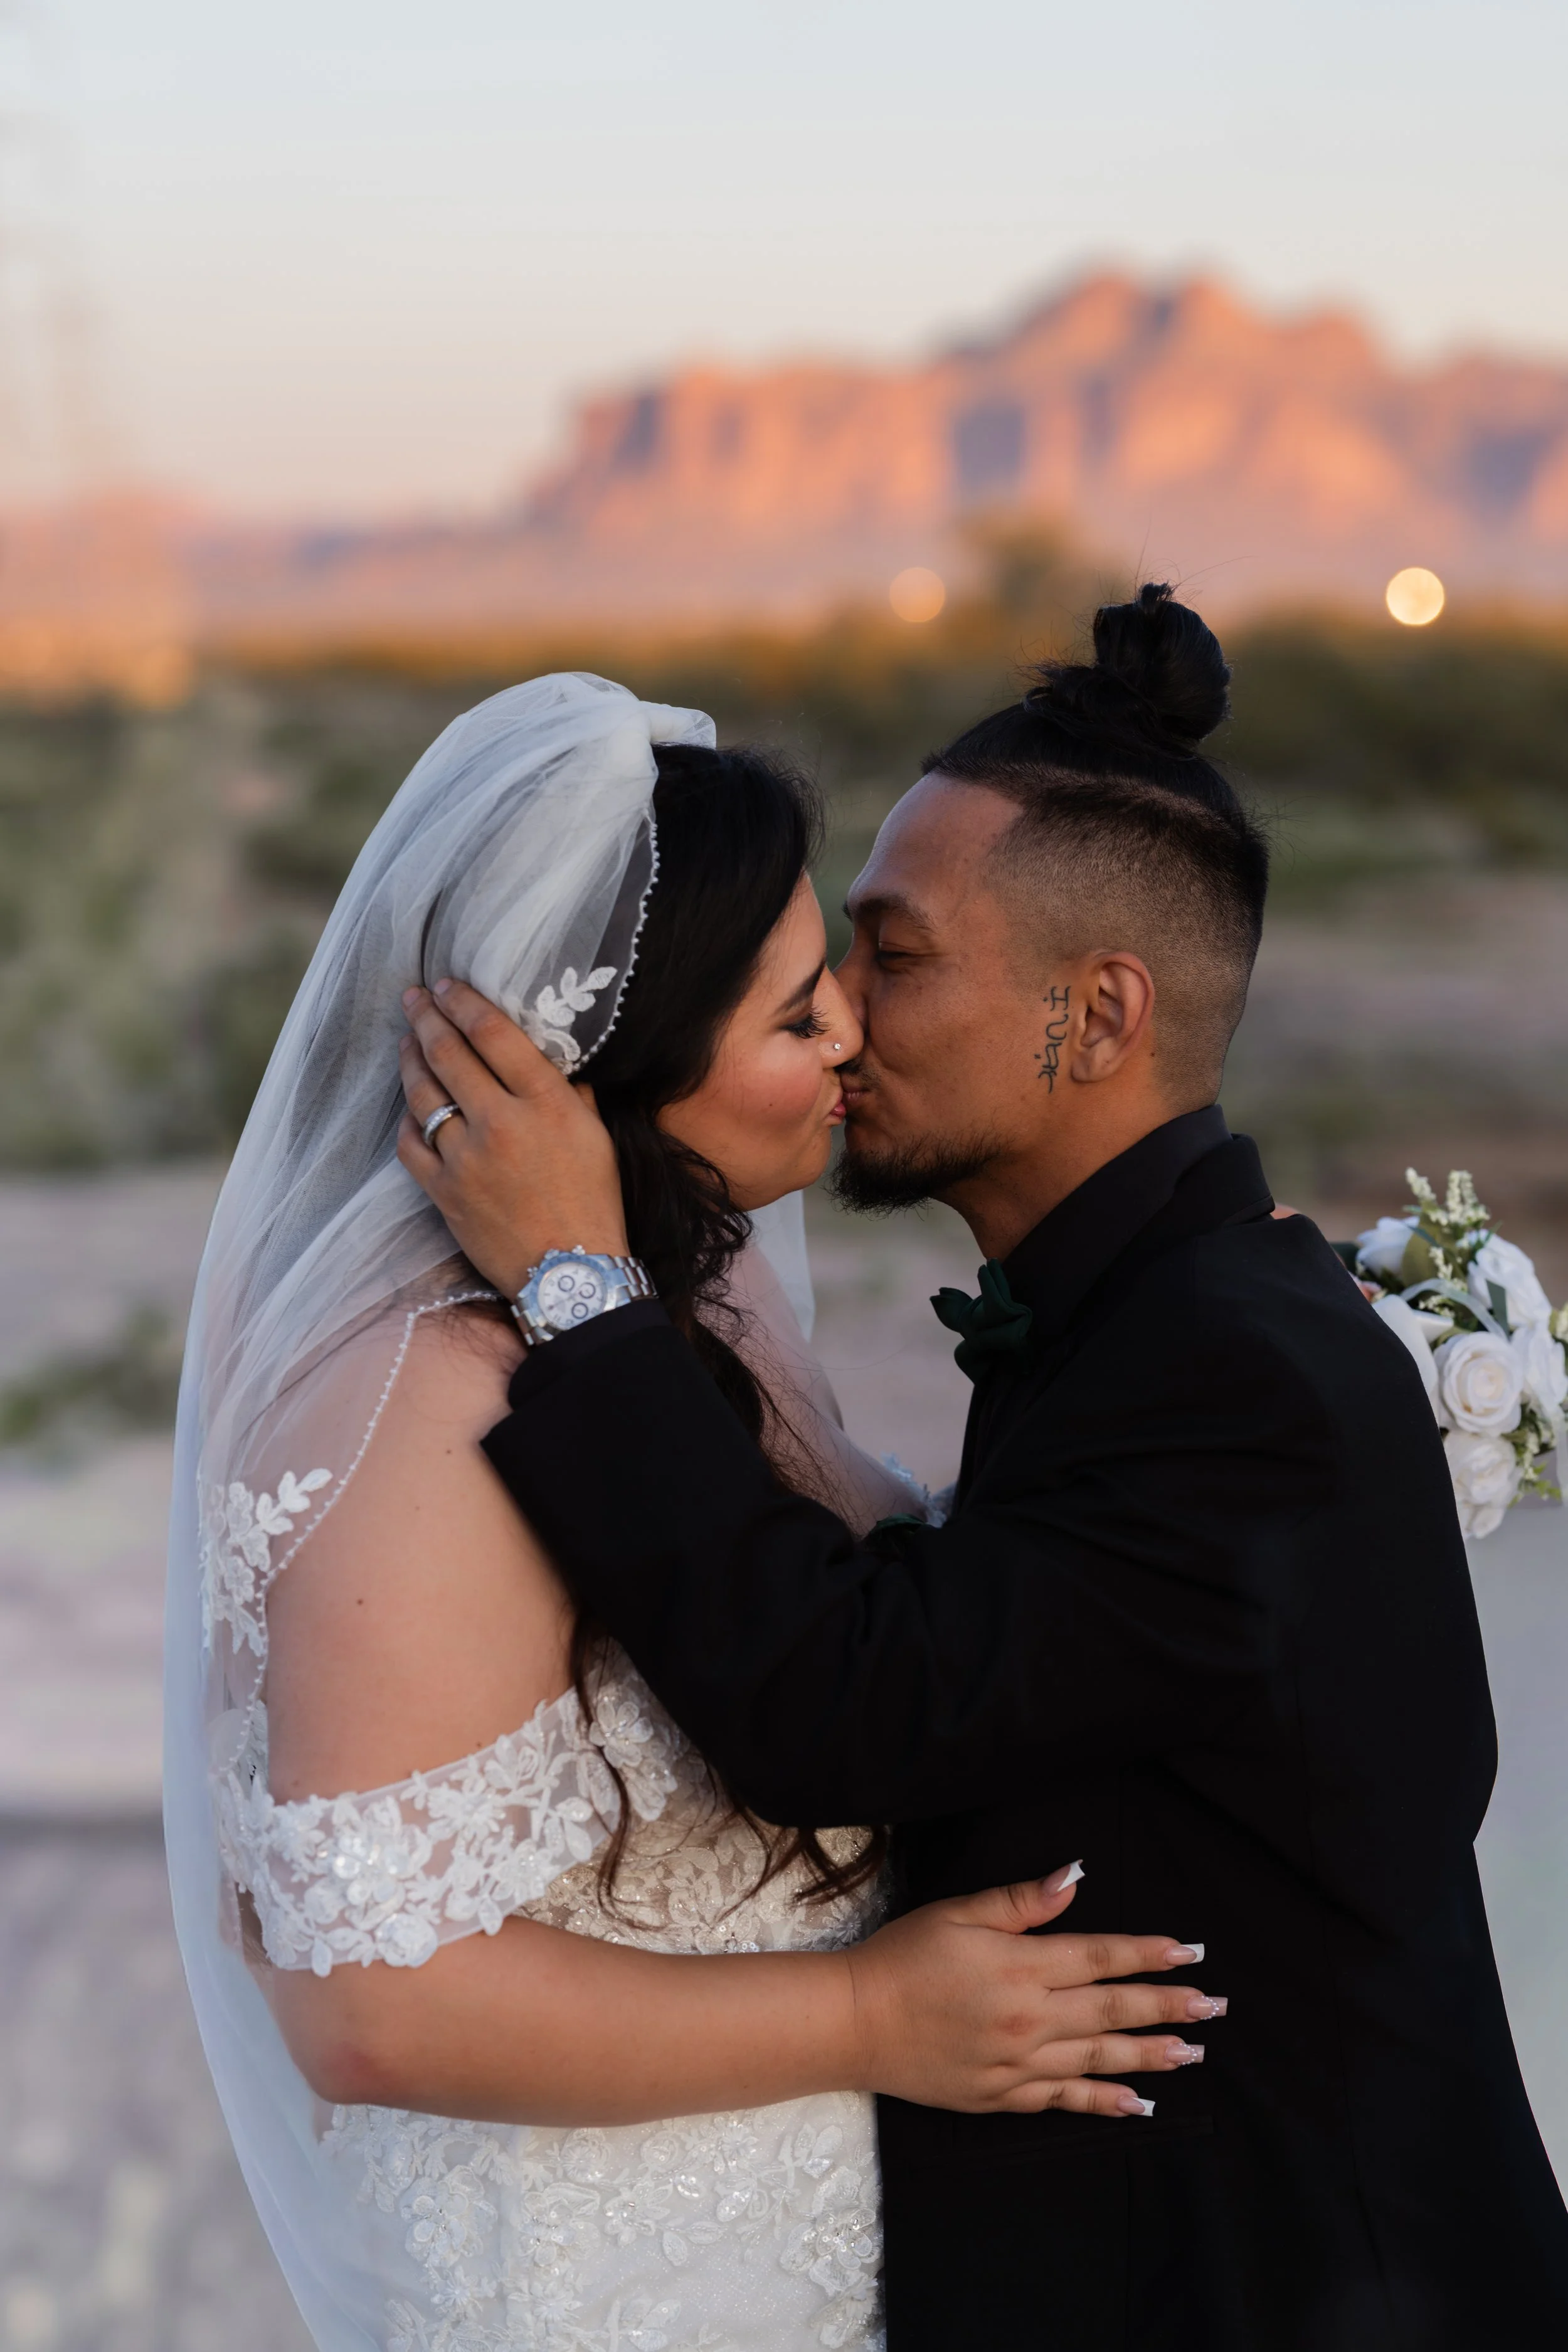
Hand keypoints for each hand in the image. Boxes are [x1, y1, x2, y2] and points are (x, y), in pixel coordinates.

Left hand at [397, 980, 629, 1297]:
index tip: (446, 985)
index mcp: (545, 1103)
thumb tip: (547, 1052)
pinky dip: (407, 1121)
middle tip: (412, 997)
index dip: (463, 1003)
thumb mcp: (596, 1135)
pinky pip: (411, 1144)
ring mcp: (466, 1158)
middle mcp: (501, 1123)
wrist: (570, 1274)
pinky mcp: (443, 1192)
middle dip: (426, 1018)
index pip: (492, 1034)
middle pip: (449, 1054)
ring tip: (407, 1041)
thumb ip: (570, 1089)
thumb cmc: (593, 1202)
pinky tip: (409, 1107)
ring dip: (410, 1060)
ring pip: (423, 1094)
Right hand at [845, 1868, 1221, 2116]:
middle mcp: (1030, 2019)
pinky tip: (1137, 2103)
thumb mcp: (959, 1914)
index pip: (1101, 1958)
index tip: (1192, 1953)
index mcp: (1021, 1967)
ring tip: (1193, 2051)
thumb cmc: (903, 1958)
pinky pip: (1066, 2099)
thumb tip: (1074, 1876)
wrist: (855, 2023)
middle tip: (1214, 2006)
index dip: (1149, 1955)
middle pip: (1112, 2011)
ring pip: (1099, 2058)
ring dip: (1151, 2055)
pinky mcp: (1004, 2096)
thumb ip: (1021, 1903)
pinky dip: (1104, 2101)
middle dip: (1168, 2006)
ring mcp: (1019, 2064)